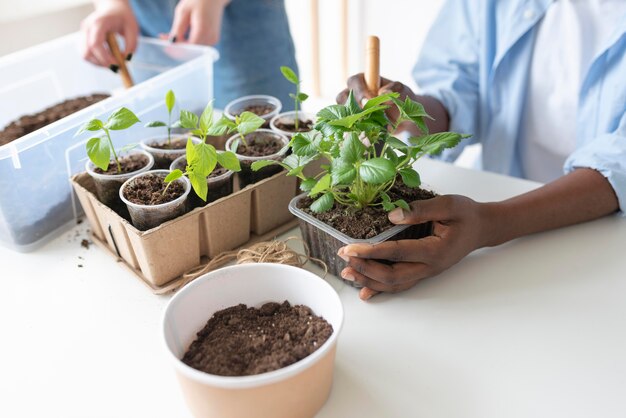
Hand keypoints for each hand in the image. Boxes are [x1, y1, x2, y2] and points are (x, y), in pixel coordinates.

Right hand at [81, 0, 137, 66]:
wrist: (112, 7)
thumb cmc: (123, 17)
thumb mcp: (133, 29)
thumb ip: (131, 46)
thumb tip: (126, 60)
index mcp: (99, 22)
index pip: (95, 44)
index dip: (104, 58)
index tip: (116, 65)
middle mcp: (87, 27)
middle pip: (87, 52)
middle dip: (101, 63)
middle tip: (116, 66)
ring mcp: (83, 32)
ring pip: (85, 55)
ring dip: (99, 62)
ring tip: (113, 61)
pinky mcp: (84, 38)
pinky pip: (86, 53)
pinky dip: (96, 59)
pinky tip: (107, 57)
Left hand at [169, 0, 230, 44]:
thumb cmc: (198, 0)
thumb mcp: (183, 12)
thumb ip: (177, 29)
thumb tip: (171, 43)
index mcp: (203, 31)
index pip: (188, 48)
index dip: (175, 48)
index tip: (163, 44)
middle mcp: (210, 38)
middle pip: (191, 50)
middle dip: (176, 46)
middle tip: (163, 38)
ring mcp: (213, 40)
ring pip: (194, 49)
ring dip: (182, 45)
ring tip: (170, 35)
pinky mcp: (213, 39)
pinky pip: (199, 46)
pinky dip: (188, 43)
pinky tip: (181, 36)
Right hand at [336, 73, 416, 124]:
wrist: (405, 118)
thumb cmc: (401, 99)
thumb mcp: (400, 90)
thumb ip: (392, 88)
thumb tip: (382, 93)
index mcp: (364, 81)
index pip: (354, 81)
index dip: (358, 91)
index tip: (369, 100)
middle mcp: (354, 94)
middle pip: (342, 97)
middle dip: (352, 105)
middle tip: (365, 114)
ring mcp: (352, 109)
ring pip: (342, 112)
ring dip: (351, 118)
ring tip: (364, 124)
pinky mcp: (354, 123)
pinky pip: (348, 126)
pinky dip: (353, 129)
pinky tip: (363, 132)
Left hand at [337, 195, 489, 299]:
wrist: (482, 228)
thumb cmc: (466, 214)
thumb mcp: (449, 204)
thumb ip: (421, 210)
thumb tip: (392, 216)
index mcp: (435, 250)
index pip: (397, 253)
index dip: (371, 252)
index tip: (350, 248)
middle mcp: (429, 266)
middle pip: (392, 276)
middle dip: (365, 268)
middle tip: (343, 258)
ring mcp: (426, 272)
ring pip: (394, 284)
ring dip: (369, 280)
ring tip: (347, 273)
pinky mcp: (422, 271)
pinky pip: (400, 284)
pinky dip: (380, 289)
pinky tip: (364, 292)